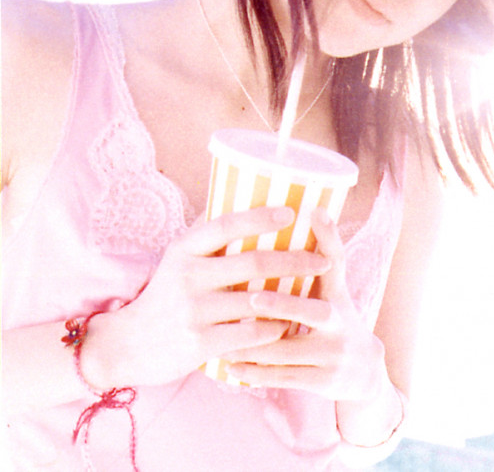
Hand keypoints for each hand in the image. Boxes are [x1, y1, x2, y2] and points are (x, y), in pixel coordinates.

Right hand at [83, 207, 330, 388]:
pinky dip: (272, 329)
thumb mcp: (178, 257)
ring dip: (291, 299)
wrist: (129, 343)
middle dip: (295, 260)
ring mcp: (194, 310)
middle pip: (253, 262)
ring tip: (314, 294)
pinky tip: (286, 325)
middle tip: (322, 260)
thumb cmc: (167, 292)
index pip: (226, 224)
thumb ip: (207, 233)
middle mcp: (188, 275)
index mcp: (185, 249)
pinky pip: (249, 334)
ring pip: (257, 301)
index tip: (292, 213)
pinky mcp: (199, 343)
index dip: (261, 217)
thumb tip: (237, 192)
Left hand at [220, 208, 387, 402]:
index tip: (314, 211)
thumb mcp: (332, 291)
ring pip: (288, 350)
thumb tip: (299, 213)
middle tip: (252, 298)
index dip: (328, 236)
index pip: (337, 261)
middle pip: (314, 311)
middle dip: (283, 305)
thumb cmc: (335, 320)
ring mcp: (333, 355)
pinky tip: (230, 366)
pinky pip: (283, 378)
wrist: (365, 372)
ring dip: (254, 344)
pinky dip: (255, 372)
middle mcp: (340, 323)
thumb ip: (314, 261)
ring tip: (223, 333)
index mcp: (339, 295)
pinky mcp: (323, 383)